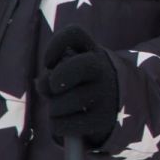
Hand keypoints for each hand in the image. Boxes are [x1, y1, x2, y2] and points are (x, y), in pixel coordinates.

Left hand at [38, 27, 120, 148]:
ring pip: (61, 104)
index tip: (50, 63)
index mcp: (93, 51)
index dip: (55, 46)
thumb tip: (42, 84)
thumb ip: (53, 73)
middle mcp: (102, 69)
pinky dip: (57, 126)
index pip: (74, 34)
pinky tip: (64, 122)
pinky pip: (65, 125)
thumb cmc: (84, 83)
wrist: (117, 105)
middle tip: (54, 88)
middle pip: (70, 70)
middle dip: (55, 81)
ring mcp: (105, 95)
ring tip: (62, 108)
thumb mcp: (71, 71)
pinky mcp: (103, 120)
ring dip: (53, 109)